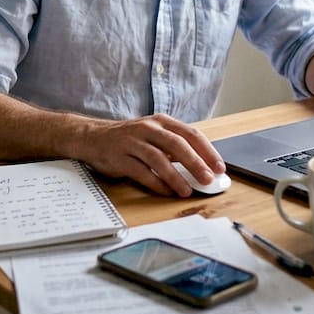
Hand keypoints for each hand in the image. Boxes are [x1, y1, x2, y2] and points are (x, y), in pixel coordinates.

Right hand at [75, 113, 224, 197]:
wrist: (94, 137)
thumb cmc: (130, 139)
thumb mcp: (155, 135)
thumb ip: (176, 148)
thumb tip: (203, 166)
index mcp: (162, 122)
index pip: (191, 134)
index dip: (207, 151)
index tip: (220, 167)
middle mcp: (148, 128)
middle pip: (177, 145)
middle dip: (196, 163)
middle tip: (209, 179)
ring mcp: (133, 142)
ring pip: (159, 159)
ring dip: (176, 177)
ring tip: (187, 190)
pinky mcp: (119, 157)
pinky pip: (141, 172)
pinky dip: (156, 183)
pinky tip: (166, 191)